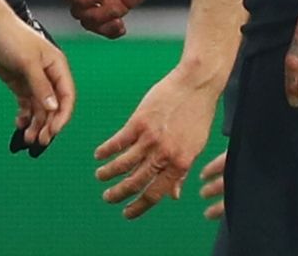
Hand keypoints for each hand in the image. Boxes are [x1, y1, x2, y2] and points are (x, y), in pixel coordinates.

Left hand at [0, 0, 59, 155]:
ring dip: (36, 124)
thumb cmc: (12, 37)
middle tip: (39, 142)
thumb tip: (52, 108)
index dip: (62, 116)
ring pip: (40, 109)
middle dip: (48, 125)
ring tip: (26, 138)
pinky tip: (19, 125)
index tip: (53, 132)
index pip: (67, 96)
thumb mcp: (27, 63)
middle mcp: (49, 76)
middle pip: (54, 107)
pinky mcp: (20, 84)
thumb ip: (41, 86)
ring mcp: (34, 81)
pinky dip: (25, 117)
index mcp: (58, 67)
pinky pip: (27, 106)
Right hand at [63, 0, 158, 37]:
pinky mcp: (115, 8)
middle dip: (93, 11)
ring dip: (103, 23)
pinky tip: (121, 28)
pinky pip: (105, 27)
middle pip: (77, 10)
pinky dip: (110, 32)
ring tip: (120, 11)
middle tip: (111, 2)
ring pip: (89, 22)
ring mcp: (102, 0)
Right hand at [94, 64, 221, 218]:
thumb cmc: (198, 115)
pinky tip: (99, 155)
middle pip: (135, 181)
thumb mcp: (197, 147)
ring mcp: (150, 138)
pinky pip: (118, 141)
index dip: (139, 206)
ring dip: (109, 173)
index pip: (155, 193)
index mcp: (180, 163)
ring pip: (123, 163)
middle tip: (108, 198)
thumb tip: (174, 196)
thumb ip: (182, 172)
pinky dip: (107, 150)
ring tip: (100, 177)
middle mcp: (163, 154)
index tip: (127, 213)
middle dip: (119, 194)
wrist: (196, 84)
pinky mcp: (139, 121)